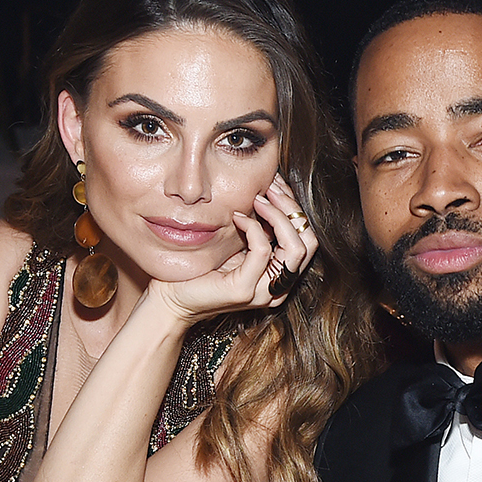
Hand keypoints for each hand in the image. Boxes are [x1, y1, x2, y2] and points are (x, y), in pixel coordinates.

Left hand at [153, 174, 318, 323]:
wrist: (173, 298)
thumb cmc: (201, 269)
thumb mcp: (237, 243)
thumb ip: (257, 227)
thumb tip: (268, 192)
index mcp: (280, 276)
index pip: (306, 237)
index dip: (294, 208)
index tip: (276, 184)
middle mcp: (278, 287)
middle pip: (309, 241)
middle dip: (292, 208)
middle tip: (271, 186)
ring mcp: (264, 292)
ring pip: (295, 247)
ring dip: (278, 215)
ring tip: (258, 198)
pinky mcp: (244, 290)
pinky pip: (262, 250)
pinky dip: (253, 227)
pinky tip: (236, 217)